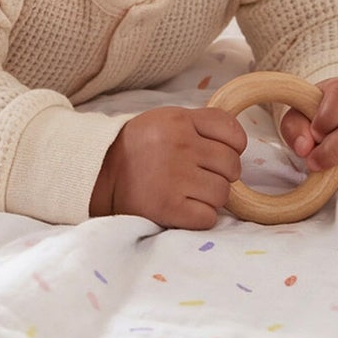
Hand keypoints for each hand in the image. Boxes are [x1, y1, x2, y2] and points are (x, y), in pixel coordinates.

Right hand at [89, 105, 246, 229]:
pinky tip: (184, 207)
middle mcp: (179, 146)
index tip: (218, 153)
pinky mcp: (168, 207)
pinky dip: (200, 216)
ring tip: (189, 192)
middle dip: (222, 174)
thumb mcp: (166, 120)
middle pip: (232, 166)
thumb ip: (200, 124)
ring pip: (222, 194)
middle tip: (201, 175)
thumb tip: (239, 143)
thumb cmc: (139, 147)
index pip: (233, 133)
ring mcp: (174, 178)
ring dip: (211, 197)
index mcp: (179, 121)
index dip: (233, 147)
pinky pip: (208, 217)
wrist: (99, 173)